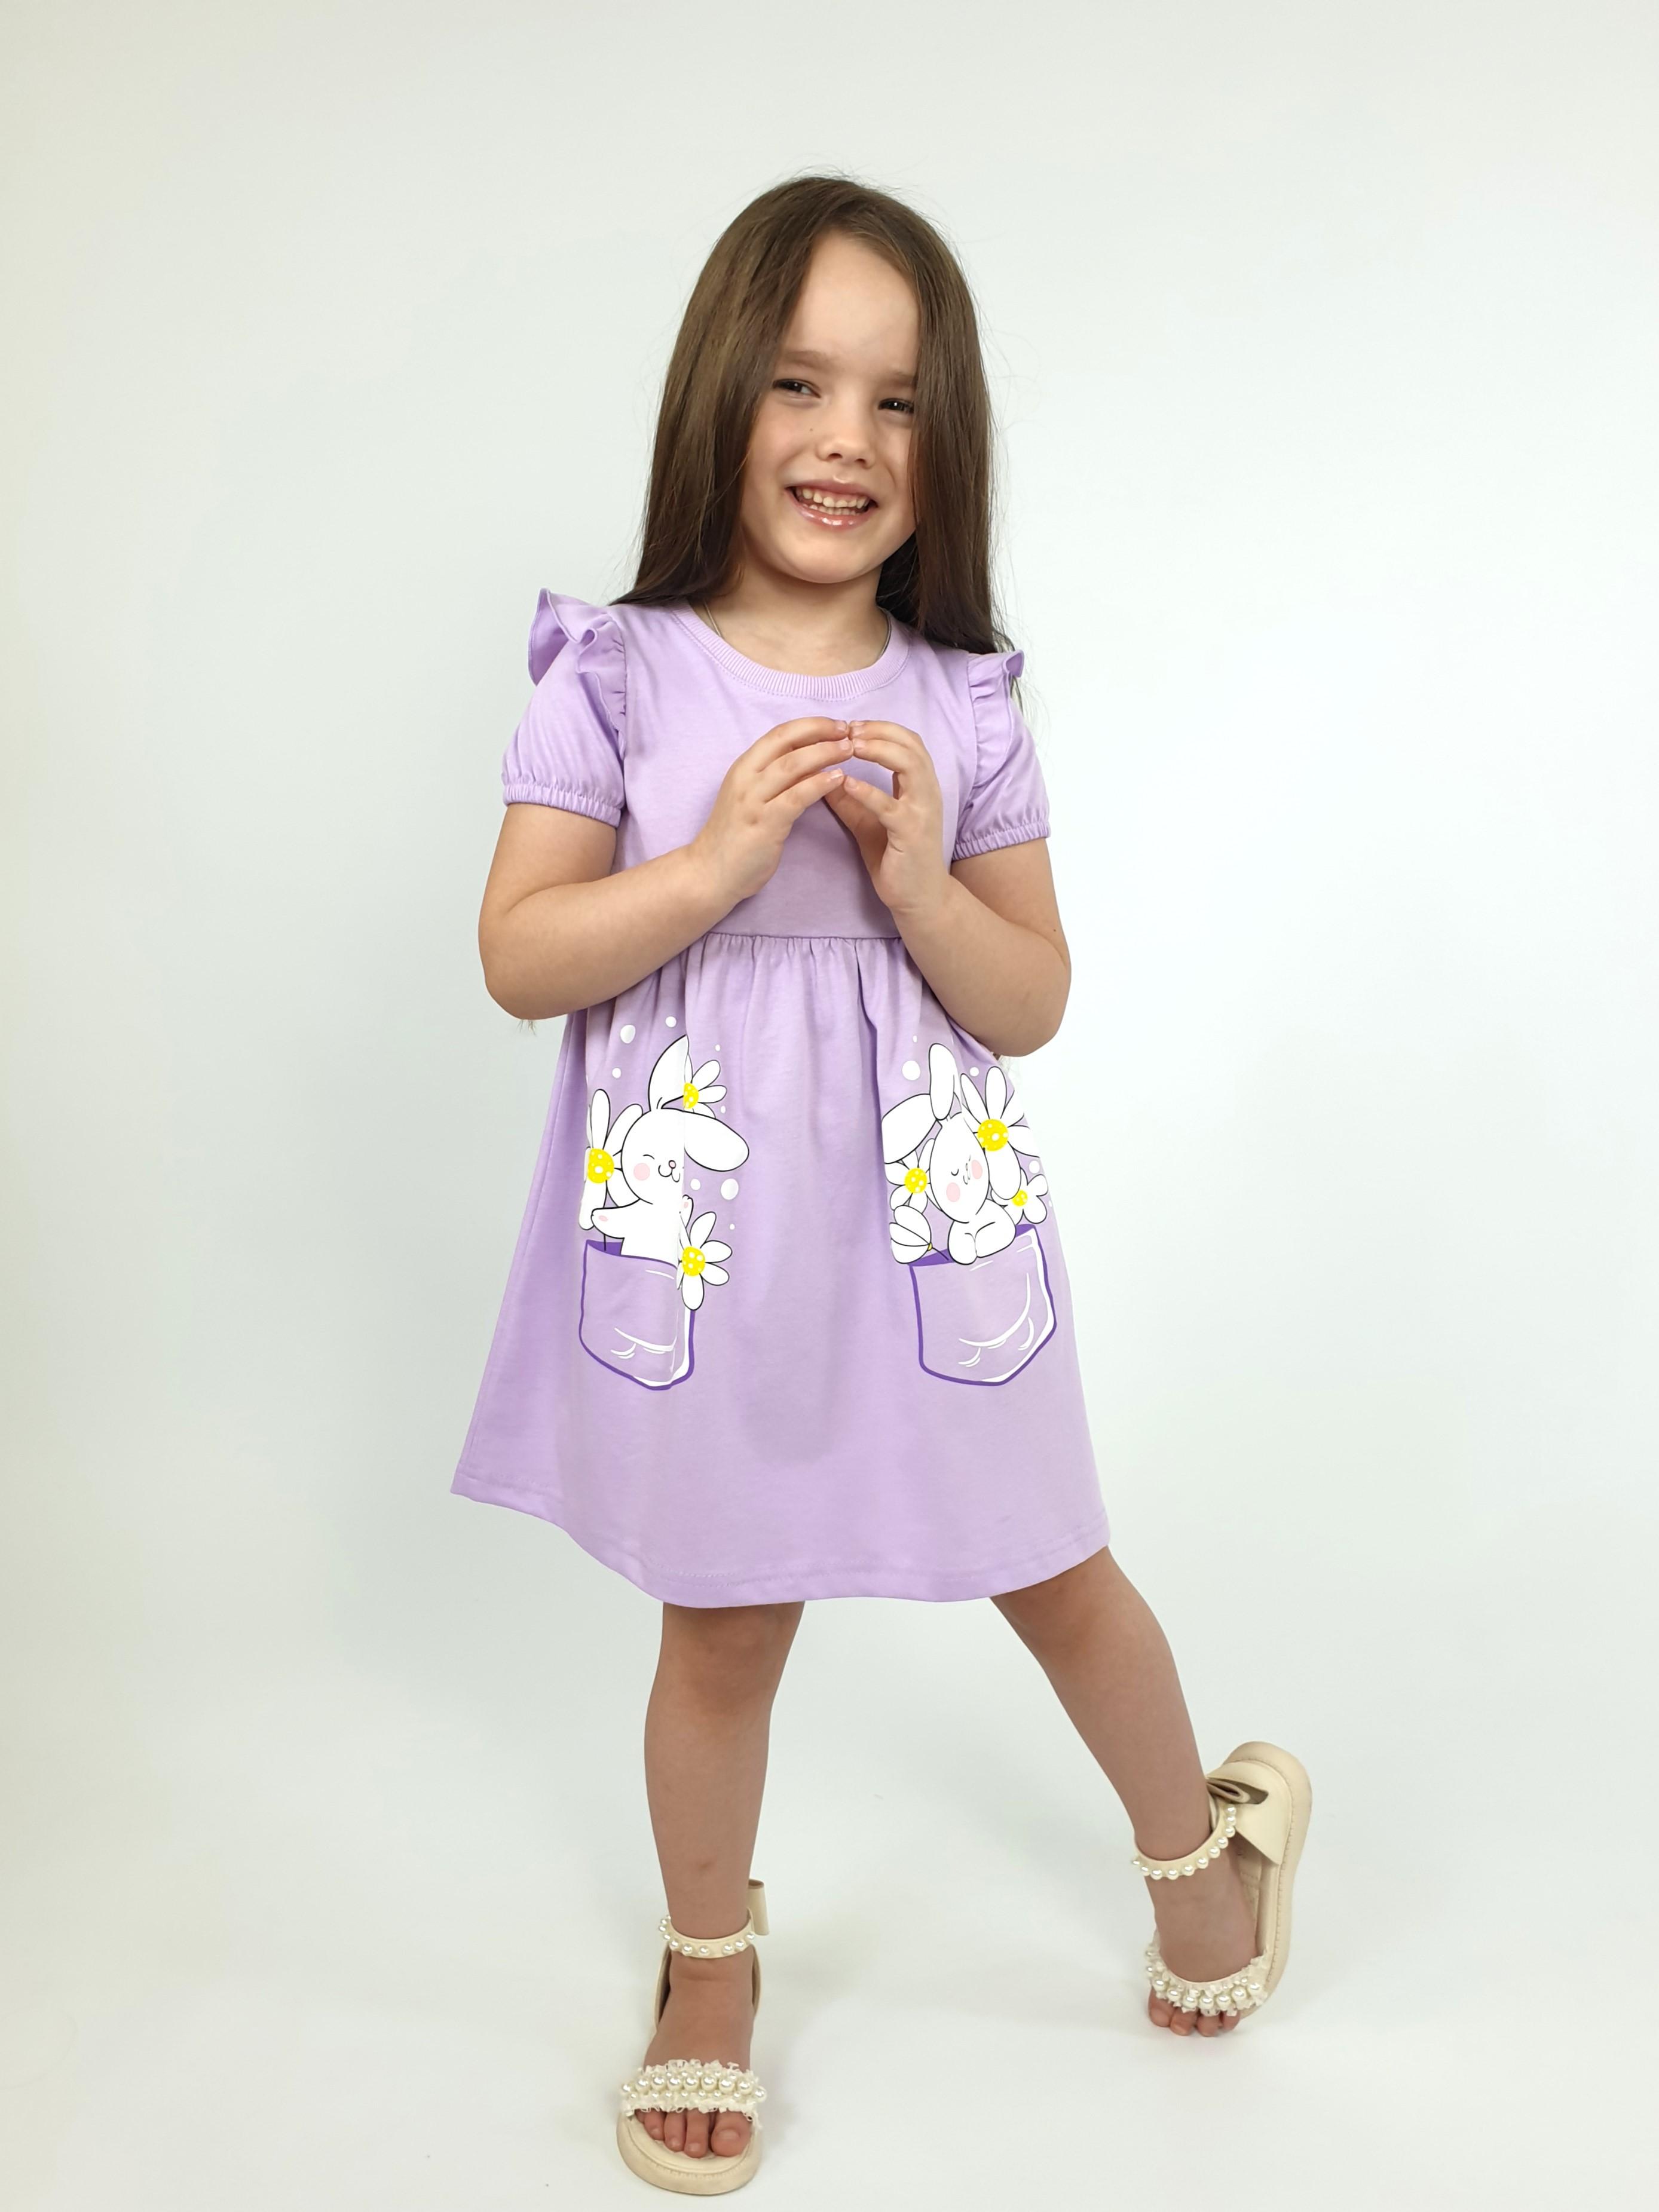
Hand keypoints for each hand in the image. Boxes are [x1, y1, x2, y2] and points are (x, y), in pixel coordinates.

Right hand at [686, 717, 854, 905]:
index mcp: (743, 767)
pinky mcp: (765, 823)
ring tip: (849, 750)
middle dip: (821, 732)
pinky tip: (838, 779)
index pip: (779, 733)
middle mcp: (746, 778)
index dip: (810, 725)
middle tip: (849, 732)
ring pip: (792, 765)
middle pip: (786, 741)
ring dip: (824, 753)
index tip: (836, 725)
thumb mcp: (752, 797)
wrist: (710, 873)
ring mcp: (753, 800)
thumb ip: (775, 778)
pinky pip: (797, 797)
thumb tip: (810, 760)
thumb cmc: (735, 836)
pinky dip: (819, 784)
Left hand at [822, 721, 949, 918]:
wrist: (919, 898)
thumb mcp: (868, 822)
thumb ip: (851, 800)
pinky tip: (846, 783)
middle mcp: (927, 793)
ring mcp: (923, 812)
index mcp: (919, 786)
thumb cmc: (897, 859)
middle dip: (878, 731)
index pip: (907, 741)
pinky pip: (891, 806)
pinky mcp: (912, 834)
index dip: (880, 728)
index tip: (849, 726)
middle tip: (846, 729)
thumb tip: (823, 776)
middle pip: (911, 744)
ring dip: (878, 750)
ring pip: (909, 765)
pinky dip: (868, 791)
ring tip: (849, 746)